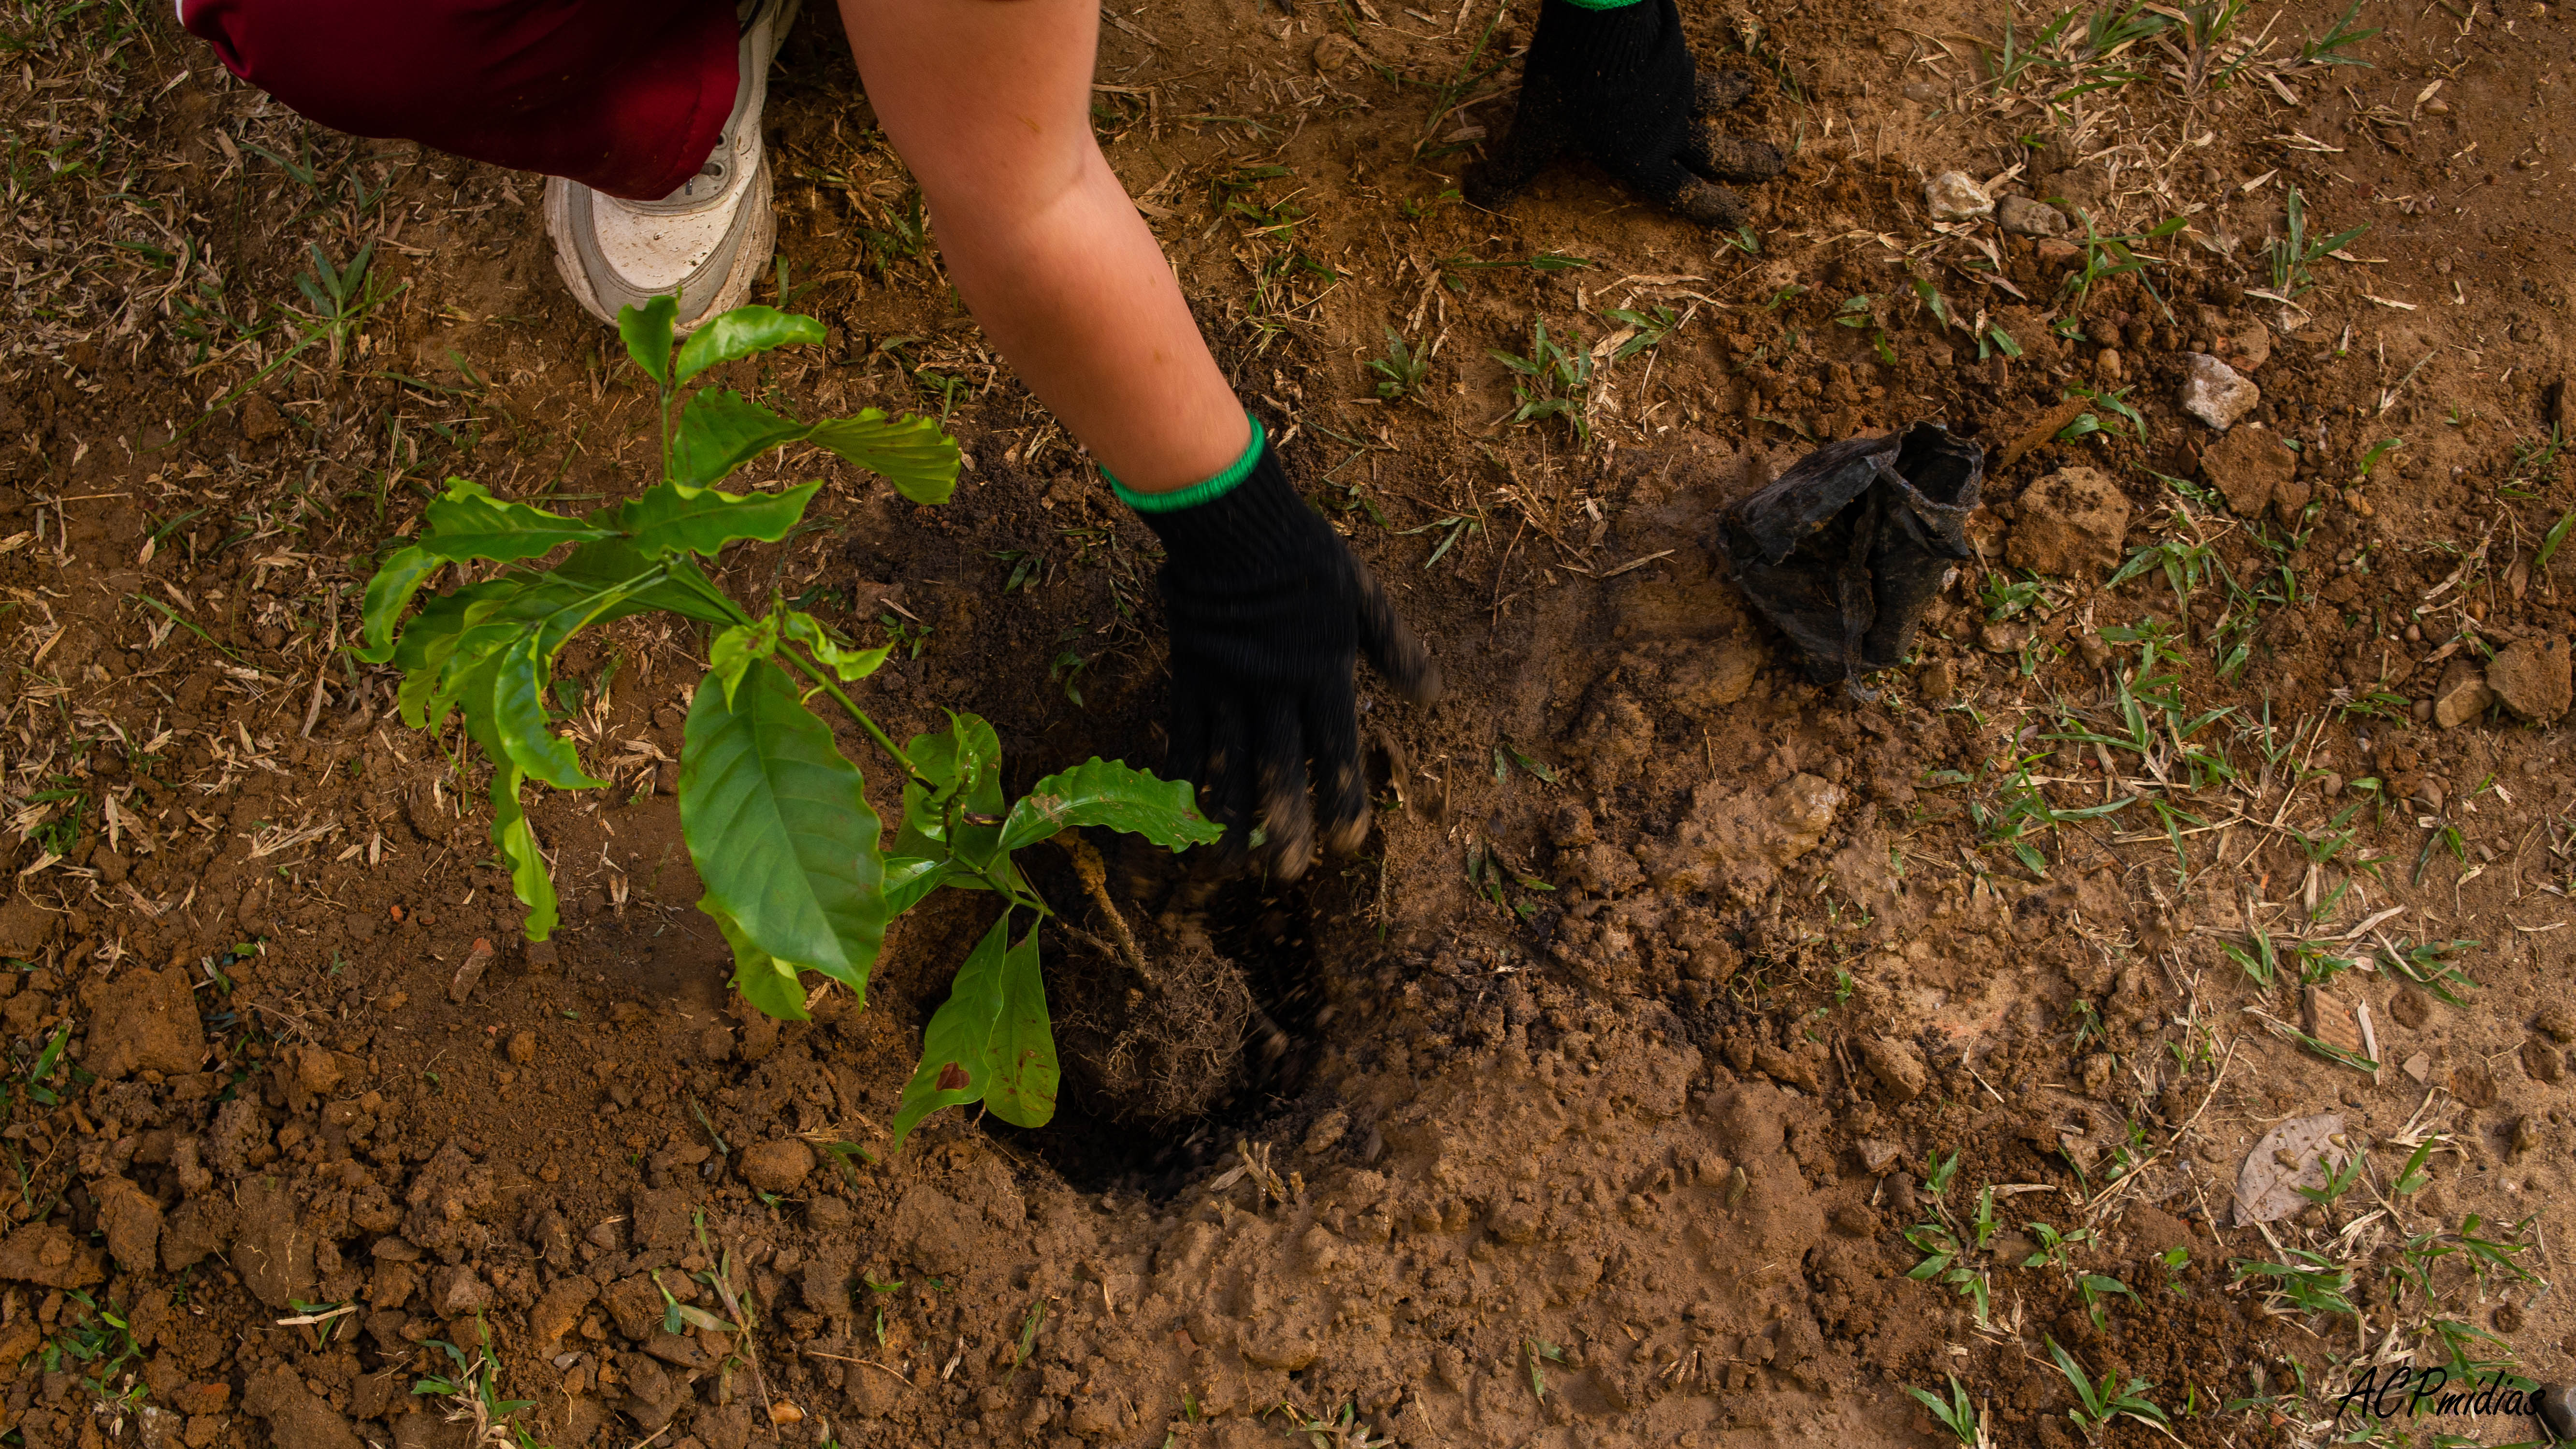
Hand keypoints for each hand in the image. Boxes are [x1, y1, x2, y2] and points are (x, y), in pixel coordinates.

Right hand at [1131, 426, 1439, 879]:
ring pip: (1229, 762)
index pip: (1336, 746)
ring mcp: (1229, 684)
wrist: (1235, 522)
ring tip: (1227, 867)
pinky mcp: (1191, 676)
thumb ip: (1394, 648)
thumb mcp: (1363, 597)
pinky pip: (1184, 735)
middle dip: (1284, 823)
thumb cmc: (1306, 557)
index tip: (1348, 842)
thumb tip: (1432, 695)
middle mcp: (1277, 687)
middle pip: (1281, 765)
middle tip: (1287, 874)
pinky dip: (1180, 778)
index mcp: (1323, 670)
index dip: (1342, 796)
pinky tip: (1177, 818)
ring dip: (1229, 817)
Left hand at [1465, 0, 1783, 228]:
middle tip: (1778, 165)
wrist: (1601, 16)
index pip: (1683, 193)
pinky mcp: (1673, 51)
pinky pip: (1694, 64)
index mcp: (1641, 158)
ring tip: (1751, 92)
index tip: (1740, 218)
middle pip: (1717, 149)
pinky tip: (1704, 59)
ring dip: (1733, 99)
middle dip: (1746, 161)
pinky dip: (1704, 65)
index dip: (1710, 208)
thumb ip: (1511, 168)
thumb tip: (1476, 199)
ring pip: (1712, 99)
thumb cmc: (1568, 82)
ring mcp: (1676, 86)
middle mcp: (1669, 126)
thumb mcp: (1532, 131)